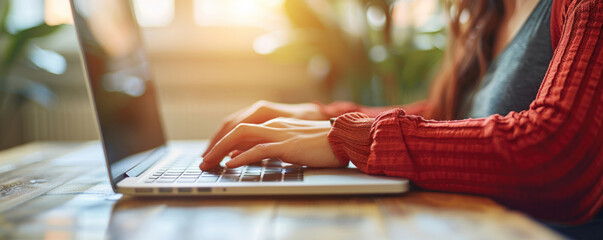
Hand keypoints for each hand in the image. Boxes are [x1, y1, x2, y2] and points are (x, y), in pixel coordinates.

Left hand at [200, 118, 343, 169]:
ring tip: (209, 164)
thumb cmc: (323, 144)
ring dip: (221, 151)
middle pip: (235, 129)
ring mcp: (279, 134)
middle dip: (215, 144)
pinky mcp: (286, 145)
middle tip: (203, 160)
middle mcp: (274, 125)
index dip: (223, 140)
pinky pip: (258, 150)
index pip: (242, 128)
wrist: (345, 139)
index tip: (212, 154)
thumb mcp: (291, 144)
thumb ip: (269, 147)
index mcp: (275, 124)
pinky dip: (241, 157)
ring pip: (241, 137)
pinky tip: (230, 165)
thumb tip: (244, 156)